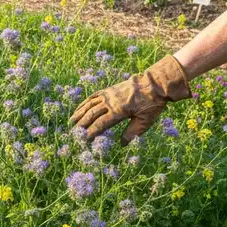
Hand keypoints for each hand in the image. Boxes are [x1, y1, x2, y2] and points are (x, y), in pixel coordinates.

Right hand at [70, 55, 190, 143]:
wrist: (155, 83)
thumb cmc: (152, 103)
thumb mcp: (145, 121)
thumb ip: (132, 132)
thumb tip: (122, 144)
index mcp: (119, 111)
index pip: (100, 124)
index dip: (91, 133)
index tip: (85, 140)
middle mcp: (110, 102)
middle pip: (92, 114)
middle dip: (81, 125)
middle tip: (74, 134)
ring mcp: (108, 95)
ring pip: (89, 105)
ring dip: (79, 113)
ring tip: (71, 121)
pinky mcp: (108, 90)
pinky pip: (93, 97)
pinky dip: (84, 103)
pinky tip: (80, 108)